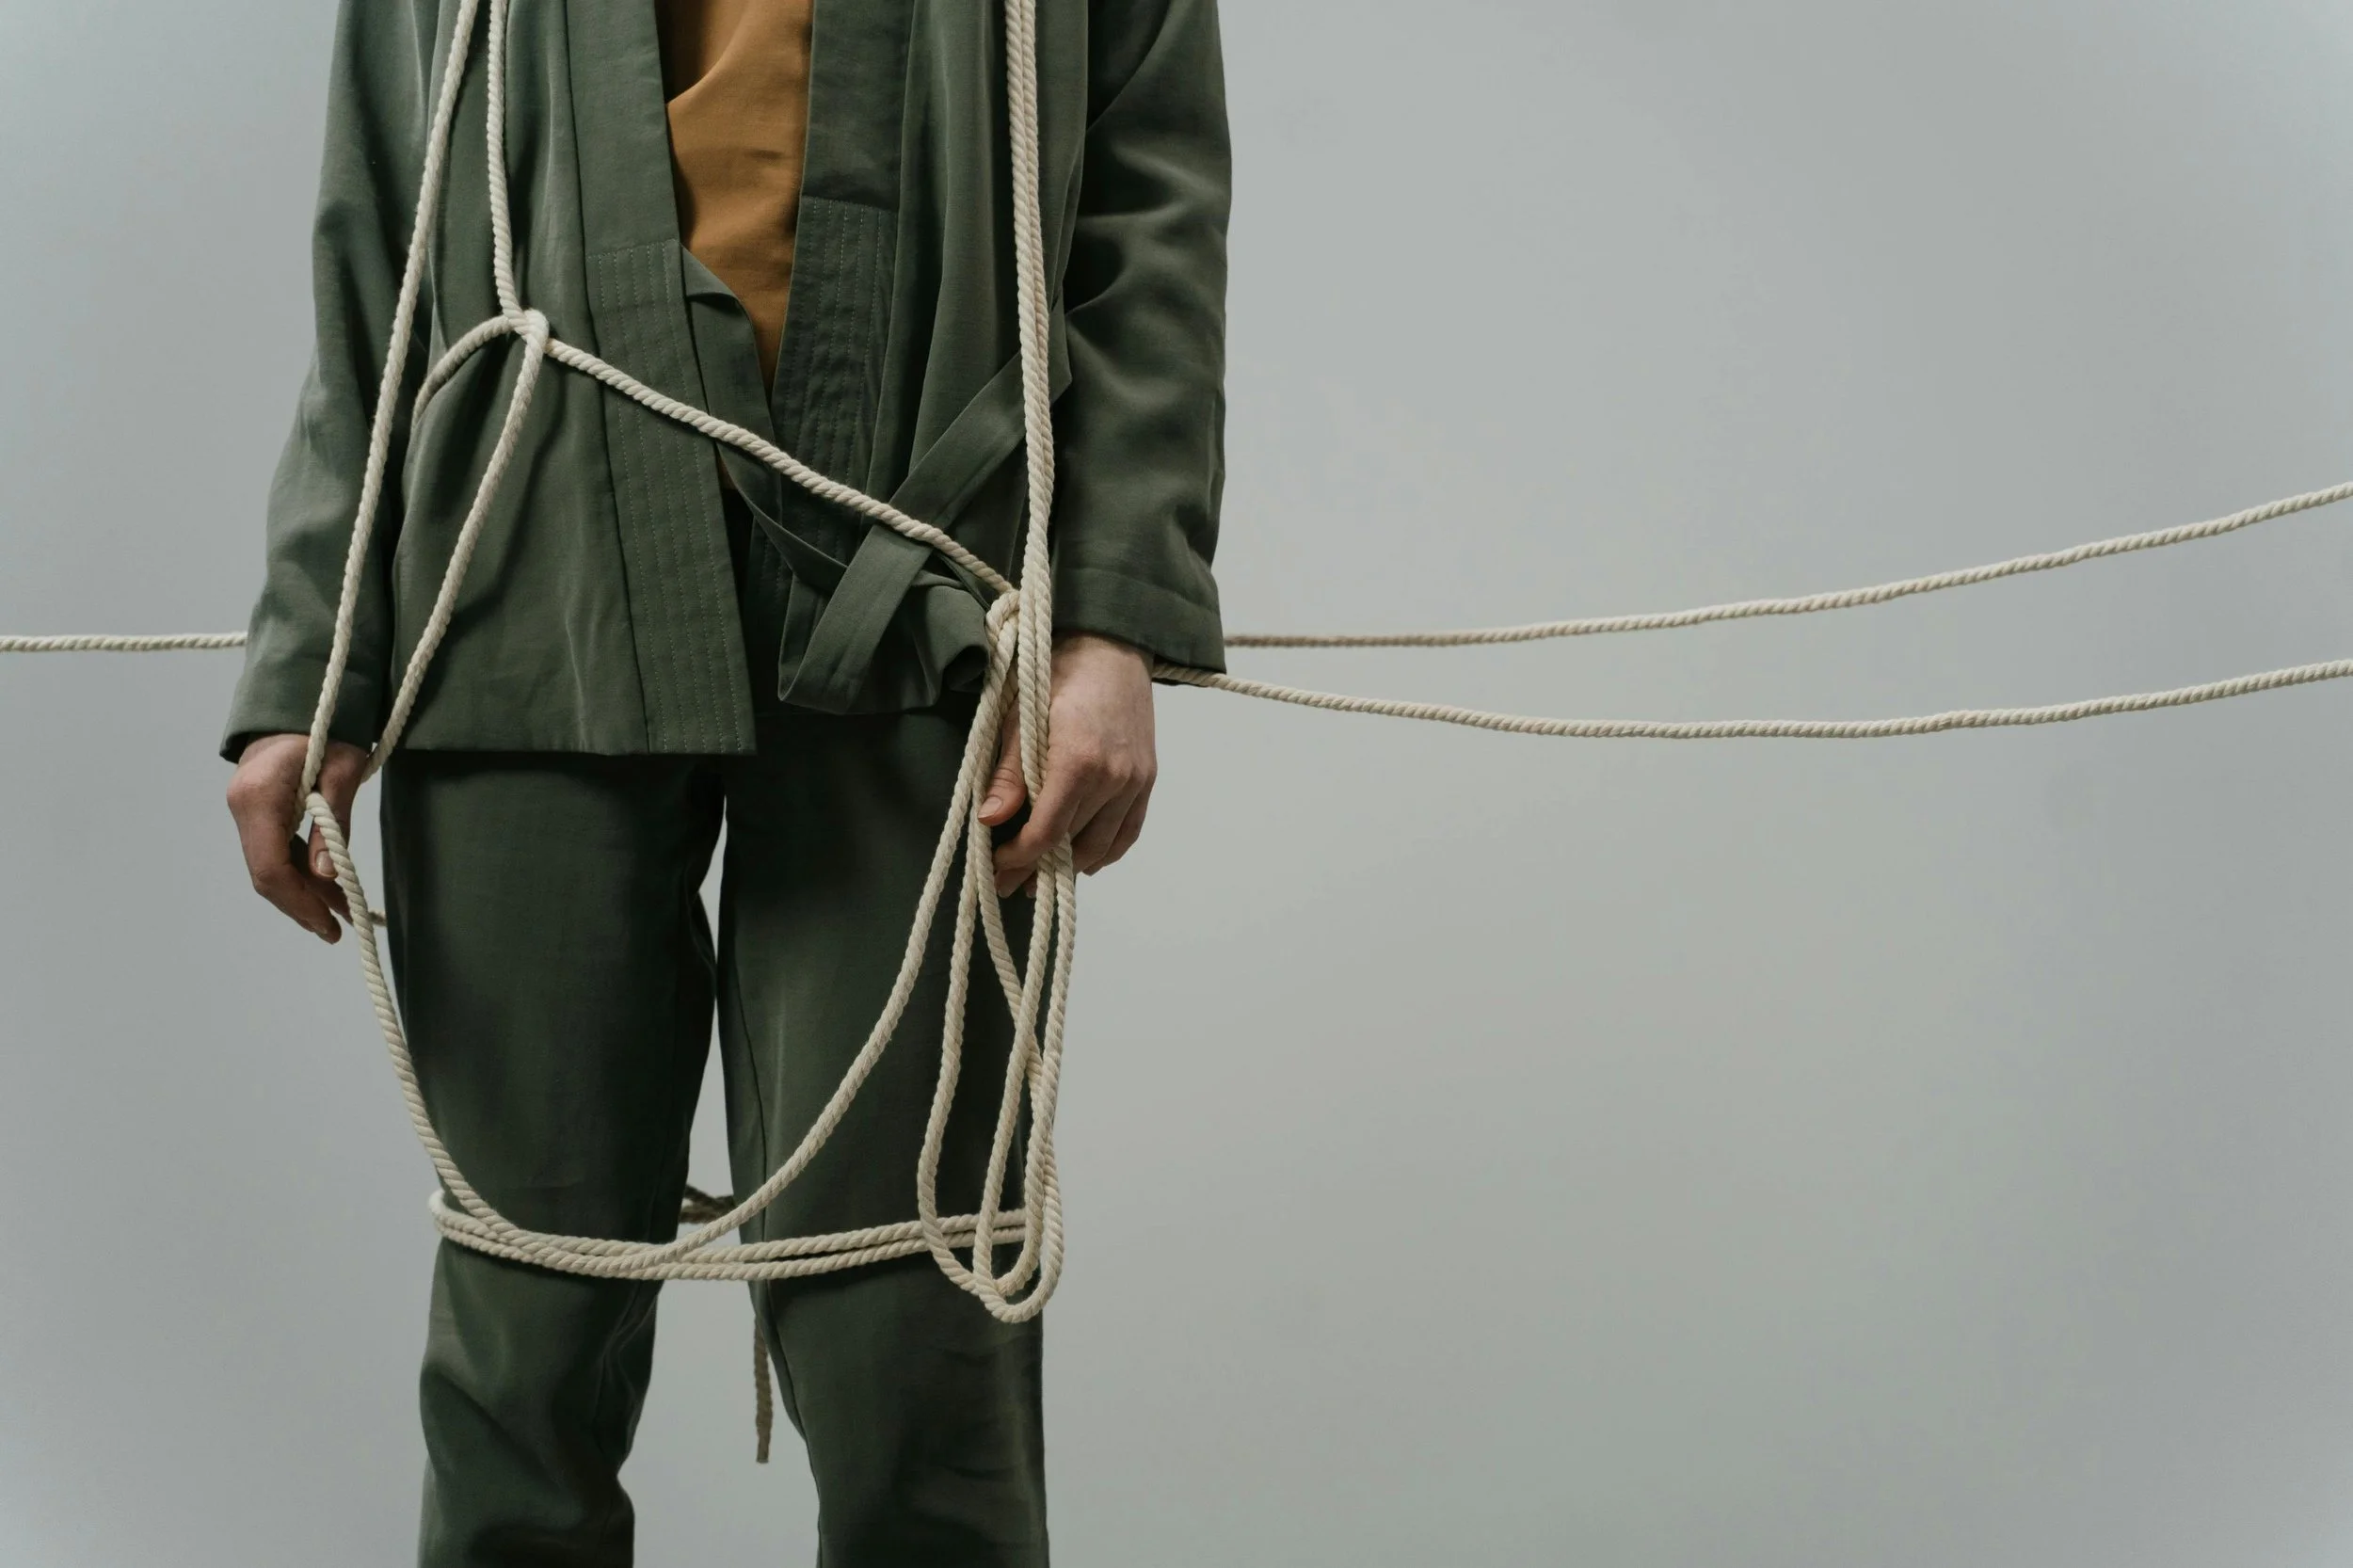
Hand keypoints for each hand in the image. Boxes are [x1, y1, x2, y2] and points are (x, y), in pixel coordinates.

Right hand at [226, 732, 368, 942]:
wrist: (302, 692)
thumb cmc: (327, 723)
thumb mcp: (342, 769)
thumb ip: (333, 822)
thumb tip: (327, 874)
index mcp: (258, 796)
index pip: (269, 867)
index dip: (299, 902)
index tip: (329, 924)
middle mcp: (243, 806)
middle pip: (267, 873)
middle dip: (302, 904)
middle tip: (337, 929)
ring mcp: (247, 808)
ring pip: (271, 864)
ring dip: (305, 891)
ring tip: (342, 913)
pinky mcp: (258, 808)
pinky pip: (276, 848)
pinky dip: (302, 869)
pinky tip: (330, 885)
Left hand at [981, 633, 1156, 895]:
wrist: (1111, 647)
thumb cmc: (1059, 674)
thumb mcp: (1022, 718)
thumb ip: (1010, 774)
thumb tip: (989, 819)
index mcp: (1079, 761)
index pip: (1048, 831)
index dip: (1019, 857)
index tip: (996, 866)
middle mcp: (1114, 777)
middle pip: (1072, 844)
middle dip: (1036, 867)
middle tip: (1008, 883)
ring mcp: (1136, 781)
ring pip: (1102, 845)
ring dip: (1071, 867)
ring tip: (1041, 878)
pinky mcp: (1147, 779)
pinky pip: (1128, 832)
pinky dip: (1106, 852)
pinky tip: (1083, 861)